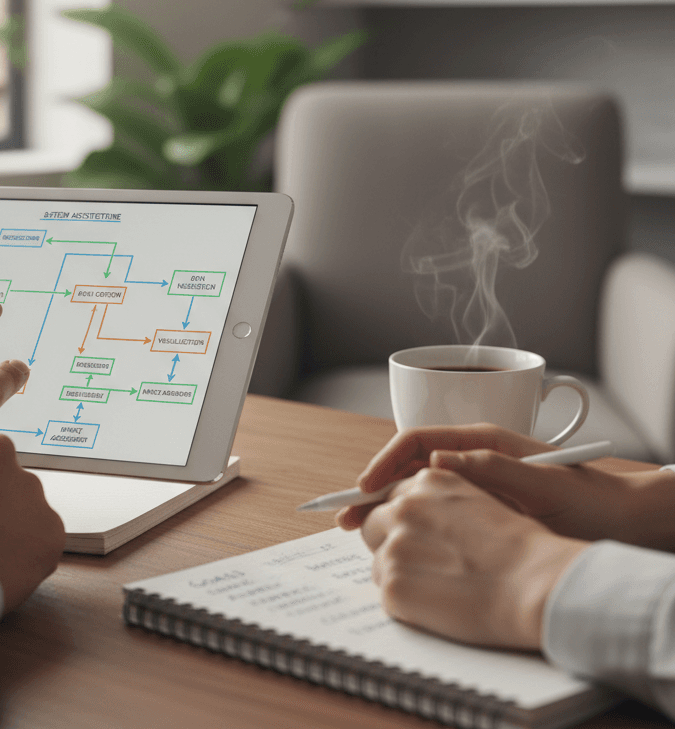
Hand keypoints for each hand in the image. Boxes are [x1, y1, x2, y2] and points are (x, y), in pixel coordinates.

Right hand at [337, 423, 672, 548]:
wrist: (630, 523)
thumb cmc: (593, 503)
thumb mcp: (543, 485)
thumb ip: (491, 468)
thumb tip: (437, 457)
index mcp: (483, 440)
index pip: (416, 439)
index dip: (384, 462)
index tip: (364, 489)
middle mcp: (474, 455)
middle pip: (409, 461)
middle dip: (374, 485)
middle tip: (346, 514)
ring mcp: (477, 480)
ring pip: (417, 485)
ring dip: (387, 502)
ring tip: (360, 527)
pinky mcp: (482, 505)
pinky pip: (435, 505)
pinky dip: (410, 516)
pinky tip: (400, 537)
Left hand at [360, 466, 587, 648]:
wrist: (537, 586)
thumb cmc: (524, 551)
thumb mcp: (478, 502)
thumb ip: (440, 503)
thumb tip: (419, 518)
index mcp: (428, 483)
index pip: (392, 496)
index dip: (397, 518)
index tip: (394, 531)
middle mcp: (405, 507)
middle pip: (373, 522)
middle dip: (388, 542)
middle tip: (418, 565)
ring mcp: (396, 545)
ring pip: (378, 561)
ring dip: (400, 575)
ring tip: (440, 590)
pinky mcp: (394, 584)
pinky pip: (387, 595)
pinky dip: (407, 605)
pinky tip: (439, 609)